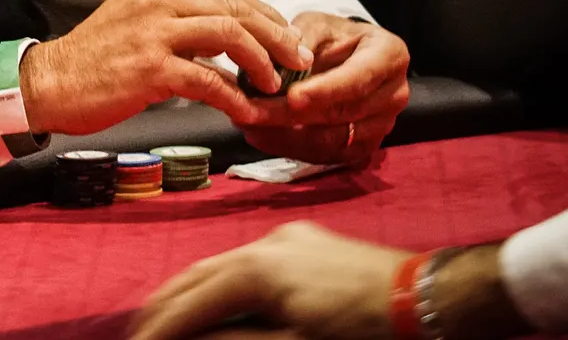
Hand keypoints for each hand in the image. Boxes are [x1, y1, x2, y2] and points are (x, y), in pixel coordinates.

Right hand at [19, 0, 313, 133]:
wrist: (51, 83)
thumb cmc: (96, 60)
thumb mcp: (137, 22)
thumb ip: (179, 21)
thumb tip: (232, 38)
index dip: (264, 13)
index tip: (286, 37)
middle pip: (235, 8)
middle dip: (276, 35)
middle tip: (298, 60)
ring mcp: (154, 32)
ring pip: (230, 35)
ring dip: (262, 62)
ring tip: (274, 85)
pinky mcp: (151, 68)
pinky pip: (209, 81)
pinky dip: (235, 99)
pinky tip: (246, 113)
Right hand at [130, 221, 405, 339]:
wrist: (429, 298)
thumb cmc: (364, 332)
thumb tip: (192, 339)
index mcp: (257, 270)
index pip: (191, 302)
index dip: (159, 328)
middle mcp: (264, 243)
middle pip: (196, 275)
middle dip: (164, 307)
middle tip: (138, 334)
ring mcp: (286, 238)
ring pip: (221, 264)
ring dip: (192, 293)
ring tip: (170, 319)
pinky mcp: (306, 242)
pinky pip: (249, 260)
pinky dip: (225, 282)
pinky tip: (221, 301)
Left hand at [238, 14, 409, 165]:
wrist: (347, 56)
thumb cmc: (332, 36)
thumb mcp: (317, 24)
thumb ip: (303, 37)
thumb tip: (287, 53)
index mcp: (389, 55)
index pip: (358, 78)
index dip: (325, 90)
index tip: (292, 97)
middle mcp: (394, 94)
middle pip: (342, 113)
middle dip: (293, 116)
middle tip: (253, 112)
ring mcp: (383, 124)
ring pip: (334, 140)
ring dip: (287, 137)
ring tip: (250, 125)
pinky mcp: (365, 146)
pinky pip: (329, 155)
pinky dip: (293, 148)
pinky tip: (262, 136)